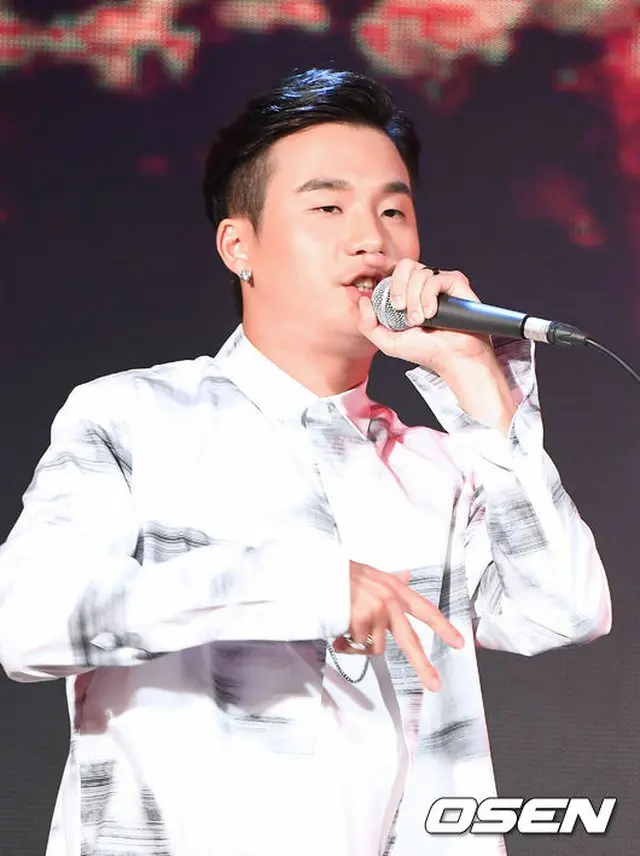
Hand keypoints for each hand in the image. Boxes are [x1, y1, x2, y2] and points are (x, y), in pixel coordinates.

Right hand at [332, 560, 464, 691]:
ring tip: (348, 634)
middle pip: (410, 640)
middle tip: (434, 684)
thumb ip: (393, 580)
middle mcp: (390, 601)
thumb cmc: (345, 575)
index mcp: (396, 589)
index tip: (458, 642)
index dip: (444, 628)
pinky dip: (347, 644)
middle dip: (423, 665)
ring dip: (362, 646)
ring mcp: (376, 612)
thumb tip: (407, 576)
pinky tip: (339, 633)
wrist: (321, 573)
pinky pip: (358, 645)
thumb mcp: (374, 573)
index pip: (426, 610)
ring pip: (377, 647)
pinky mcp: (361, 621)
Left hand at [357, 259, 517, 434]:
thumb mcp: (388, 342)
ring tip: (420, 320)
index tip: (368, 261)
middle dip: (397, 287)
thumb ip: (368, 324)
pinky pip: (435, 279)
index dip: (380, 262)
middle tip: (399, 308)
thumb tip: (362, 300)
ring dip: (414, 300)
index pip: (391, 271)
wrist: (453, 358)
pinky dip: (429, 297)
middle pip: (404, 266)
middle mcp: (423, 285)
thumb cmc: (426, 351)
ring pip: (419, 273)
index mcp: (407, 294)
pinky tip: (432, 314)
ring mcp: (440, 283)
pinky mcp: (455, 283)